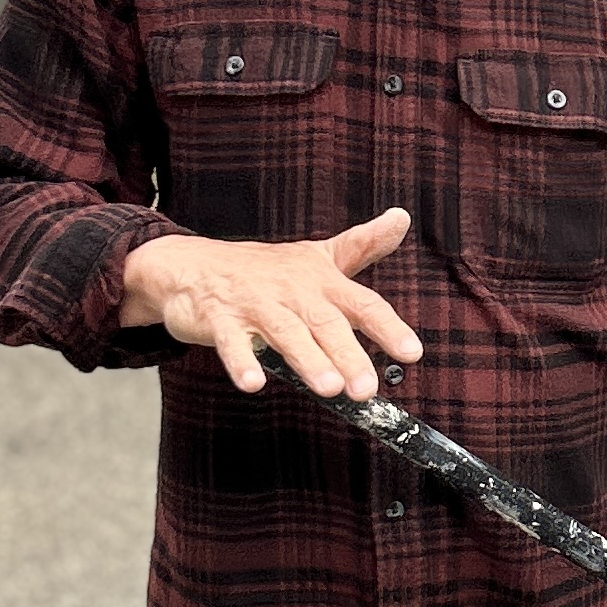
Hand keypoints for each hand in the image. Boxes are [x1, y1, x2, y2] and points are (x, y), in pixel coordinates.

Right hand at [121, 206, 422, 398]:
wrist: (194, 264)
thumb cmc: (266, 269)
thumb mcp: (319, 256)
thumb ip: (363, 245)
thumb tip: (402, 218)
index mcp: (321, 281)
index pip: (362, 304)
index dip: (388, 327)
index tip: (412, 352)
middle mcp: (293, 291)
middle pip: (325, 323)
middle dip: (348, 354)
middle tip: (366, 388)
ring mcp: (256, 304)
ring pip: (285, 332)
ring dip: (307, 359)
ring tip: (328, 388)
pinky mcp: (220, 318)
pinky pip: (232, 342)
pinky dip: (242, 361)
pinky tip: (254, 382)